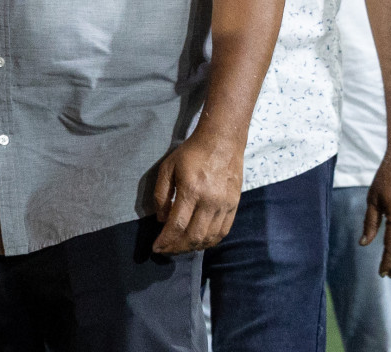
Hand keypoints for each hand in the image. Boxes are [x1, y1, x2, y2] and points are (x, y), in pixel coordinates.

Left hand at [151, 127, 244, 255]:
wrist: (222, 141)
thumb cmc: (191, 153)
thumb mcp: (168, 167)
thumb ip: (161, 194)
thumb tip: (161, 219)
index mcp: (191, 190)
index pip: (177, 225)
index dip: (166, 241)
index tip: (156, 248)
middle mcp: (210, 201)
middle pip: (194, 236)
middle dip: (177, 248)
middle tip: (166, 250)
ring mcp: (224, 205)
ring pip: (209, 237)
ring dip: (193, 247)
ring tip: (180, 247)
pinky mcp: (234, 205)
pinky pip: (223, 231)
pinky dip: (210, 241)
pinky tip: (199, 242)